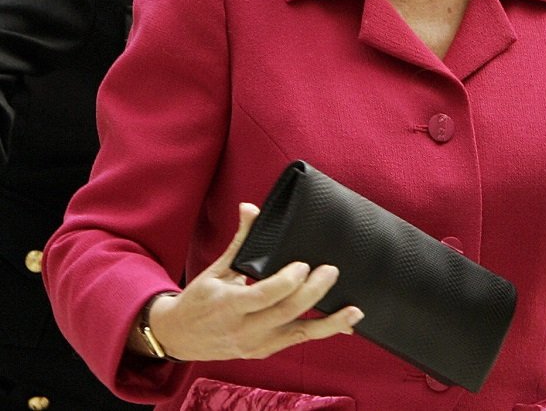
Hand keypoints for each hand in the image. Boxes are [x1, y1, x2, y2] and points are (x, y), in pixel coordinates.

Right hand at [141, 203, 363, 360]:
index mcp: (228, 305)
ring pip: (297, 334)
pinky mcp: (264, 351)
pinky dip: (322, 333)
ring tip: (354, 311)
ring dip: (329, 324)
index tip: (303, 264)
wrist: (178, 336)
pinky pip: (297, 341)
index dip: (286, 282)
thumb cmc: (200, 299)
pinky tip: (346, 326)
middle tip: (331, 271)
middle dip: (312, 293)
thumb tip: (250, 207)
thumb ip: (240, 240)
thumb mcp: (216, 269)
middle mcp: (243, 329)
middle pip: (284, 313)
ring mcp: (255, 344)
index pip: (263, 296)